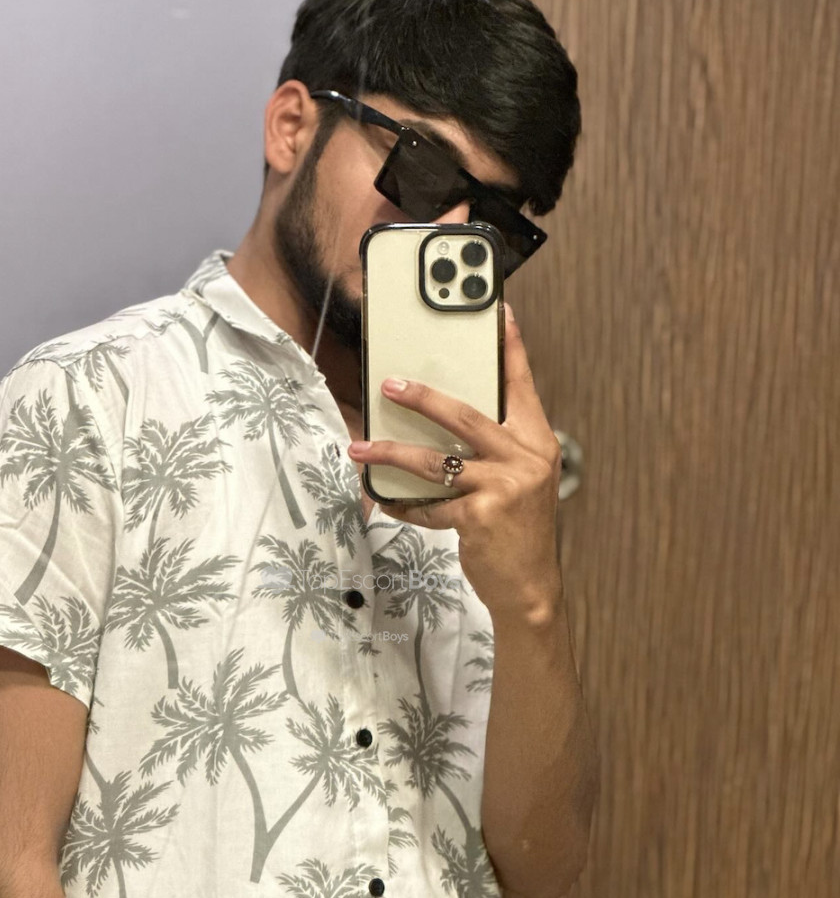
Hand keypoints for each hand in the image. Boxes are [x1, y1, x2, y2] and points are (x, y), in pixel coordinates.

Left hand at [346, 303, 563, 622]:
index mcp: (537, 441)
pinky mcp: (481, 516)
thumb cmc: (518, 530)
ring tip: (361, 447)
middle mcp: (525, 458)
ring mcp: (504, 487)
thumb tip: (445, 421)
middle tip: (389, 383)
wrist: (530, 586)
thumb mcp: (519, 481)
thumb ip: (495, 449)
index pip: (522, 384)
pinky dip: (404, 504)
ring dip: (391, 453)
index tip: (499, 310)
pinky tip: (386, 500)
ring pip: (436, 460)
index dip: (510, 347)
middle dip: (422, 397)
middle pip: (465, 415)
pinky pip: (429, 504)